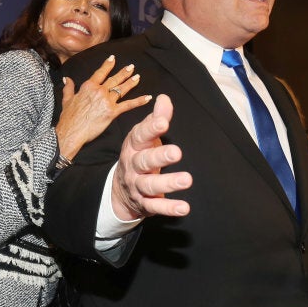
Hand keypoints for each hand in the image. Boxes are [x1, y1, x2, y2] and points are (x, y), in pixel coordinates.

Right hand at [56, 55, 151, 159]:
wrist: (72, 131)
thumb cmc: (68, 118)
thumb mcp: (67, 100)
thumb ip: (68, 88)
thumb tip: (67, 79)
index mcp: (88, 86)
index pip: (100, 73)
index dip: (107, 65)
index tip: (113, 58)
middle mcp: (99, 91)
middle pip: (114, 79)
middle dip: (124, 72)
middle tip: (132, 67)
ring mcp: (107, 100)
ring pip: (122, 89)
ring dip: (131, 82)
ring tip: (138, 77)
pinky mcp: (113, 111)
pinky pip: (128, 104)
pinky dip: (139, 101)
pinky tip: (147, 97)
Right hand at [112, 94, 192, 220]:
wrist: (120, 189)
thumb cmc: (139, 155)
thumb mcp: (144, 137)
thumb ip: (156, 118)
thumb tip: (164, 98)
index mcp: (133, 146)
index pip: (140, 135)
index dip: (151, 128)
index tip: (164, 122)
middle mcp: (133, 166)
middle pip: (144, 161)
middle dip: (159, 156)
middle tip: (177, 152)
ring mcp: (137, 185)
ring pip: (150, 185)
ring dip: (168, 183)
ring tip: (187, 180)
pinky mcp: (144, 203)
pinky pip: (155, 206)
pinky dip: (169, 208)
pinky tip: (184, 207)